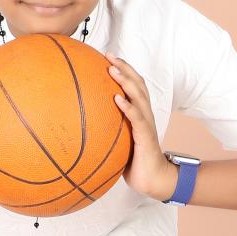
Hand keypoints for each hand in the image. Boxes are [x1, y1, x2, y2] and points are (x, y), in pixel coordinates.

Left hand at [105, 54, 175, 199]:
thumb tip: (82, 126)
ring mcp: (146, 124)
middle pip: (137, 84)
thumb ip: (108, 130)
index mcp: (140, 114)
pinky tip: (117, 98)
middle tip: (109, 56)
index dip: (124, 70)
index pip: (134, 86)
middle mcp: (145, 114)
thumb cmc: (135, 162)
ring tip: (112, 70)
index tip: (108, 57)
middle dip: (124, 68)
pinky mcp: (146, 137)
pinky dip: (127, 107)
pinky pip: (137, 119)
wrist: (153, 179)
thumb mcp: (119, 142)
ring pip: (138, 97)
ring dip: (125, 82)